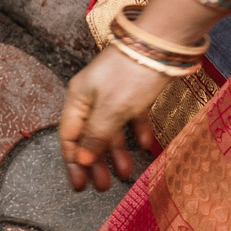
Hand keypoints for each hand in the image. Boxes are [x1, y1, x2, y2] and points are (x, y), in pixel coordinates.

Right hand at [56, 48, 170, 192]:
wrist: (160, 43)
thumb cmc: (130, 75)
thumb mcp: (112, 109)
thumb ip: (97, 136)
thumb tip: (82, 160)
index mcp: (78, 99)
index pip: (70, 137)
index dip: (74, 162)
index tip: (80, 186)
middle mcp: (92, 97)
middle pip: (89, 136)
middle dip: (96, 162)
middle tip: (103, 187)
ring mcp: (114, 94)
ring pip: (111, 129)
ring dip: (117, 152)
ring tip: (126, 174)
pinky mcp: (135, 91)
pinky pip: (131, 117)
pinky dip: (136, 132)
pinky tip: (145, 146)